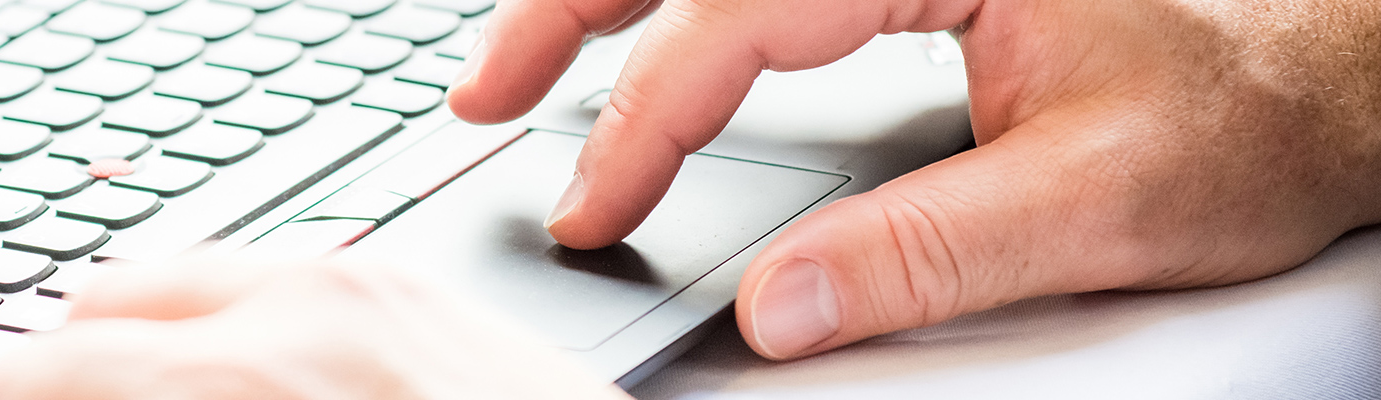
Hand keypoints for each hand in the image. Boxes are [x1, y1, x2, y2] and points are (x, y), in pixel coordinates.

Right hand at [0, 257, 632, 399]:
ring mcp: (364, 287)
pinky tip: (246, 377)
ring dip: (142, 342)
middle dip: (64, 375)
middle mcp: (295, 313)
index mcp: (239, 386)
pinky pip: (277, 278)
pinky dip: (229, 321)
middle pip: (99, 312)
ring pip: (187, 281)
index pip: (42, 376)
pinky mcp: (417, 289)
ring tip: (148, 397)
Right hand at [450, 0, 1380, 359]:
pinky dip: (678, 10)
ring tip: (514, 70)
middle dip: (567, 11)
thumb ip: (934, 251)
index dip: (645, 116)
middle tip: (481, 96)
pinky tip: (634, 49)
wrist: (1338, 72)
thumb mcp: (1103, 199)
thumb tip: (780, 306)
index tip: (593, 208)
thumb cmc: (1250, 113)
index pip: (743, 14)